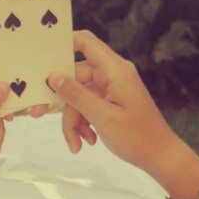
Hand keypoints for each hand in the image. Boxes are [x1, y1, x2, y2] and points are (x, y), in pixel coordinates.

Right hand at [46, 30, 191, 179]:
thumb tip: (53, 76)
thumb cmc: (138, 137)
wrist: (160, 157)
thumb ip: (76, 95)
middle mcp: (114, 74)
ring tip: (77, 143)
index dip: (64, 42)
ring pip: (79, 96)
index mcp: (116, 70)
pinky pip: (88, 106)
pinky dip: (83, 123)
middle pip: (76, 77)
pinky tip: (87, 140)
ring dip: (73, 119)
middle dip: (62, 101)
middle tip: (39, 115)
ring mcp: (112, 88)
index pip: (86, 42)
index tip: (41, 53)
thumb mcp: (102, 116)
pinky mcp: (111, 102)